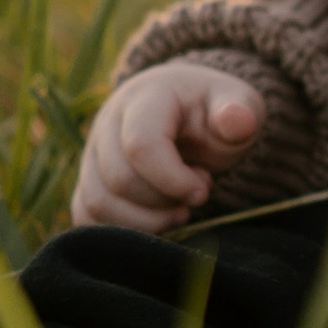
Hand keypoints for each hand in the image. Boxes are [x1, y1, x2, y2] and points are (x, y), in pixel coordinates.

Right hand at [72, 64, 265, 232]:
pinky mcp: (88, 180)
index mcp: (146, 97)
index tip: (203, 190)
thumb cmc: (215, 112)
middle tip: (197, 193)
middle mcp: (108, 122)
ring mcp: (93, 152)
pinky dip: (125, 230)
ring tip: (179, 210)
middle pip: (120, 180)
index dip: (174, 180)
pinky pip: (88, 216)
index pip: (141, 145)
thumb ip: (240, 113)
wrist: (191, 114)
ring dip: (146, 221)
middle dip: (165, 200)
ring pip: (99, 203)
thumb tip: (237, 122)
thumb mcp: (238, 104)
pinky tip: (158, 220)